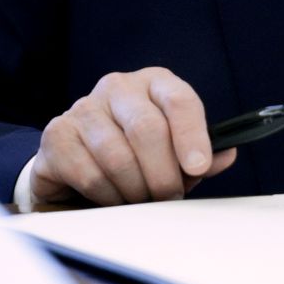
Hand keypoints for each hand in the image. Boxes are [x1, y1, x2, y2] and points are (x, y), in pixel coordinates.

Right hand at [31, 67, 237, 205]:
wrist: (77, 163)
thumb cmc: (136, 156)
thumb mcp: (173, 154)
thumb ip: (199, 156)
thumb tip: (225, 155)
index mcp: (154, 84)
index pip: (178, 99)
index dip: (191, 135)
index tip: (196, 167)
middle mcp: (118, 87)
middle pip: (147, 129)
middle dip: (162, 174)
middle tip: (168, 197)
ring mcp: (84, 107)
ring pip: (117, 156)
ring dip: (134, 189)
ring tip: (140, 200)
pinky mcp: (57, 134)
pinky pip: (88, 173)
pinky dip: (106, 195)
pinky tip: (111, 197)